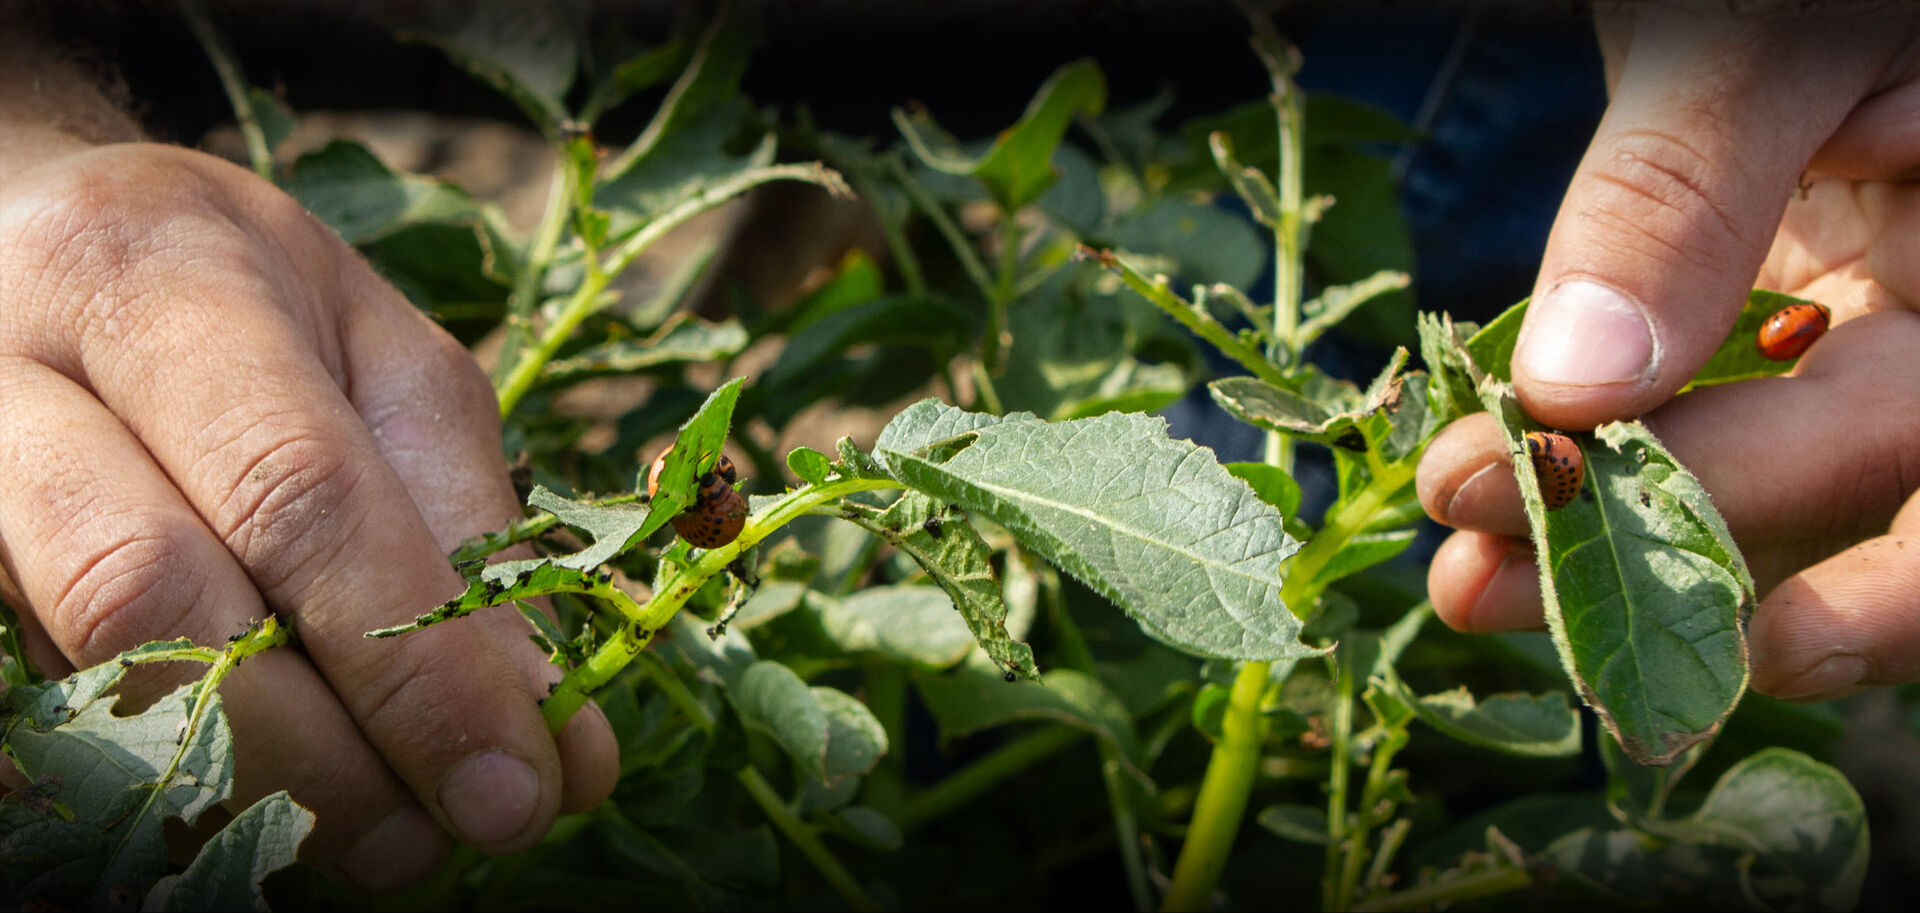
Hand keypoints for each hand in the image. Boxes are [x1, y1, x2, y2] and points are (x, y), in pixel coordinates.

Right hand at [0, 142, 616, 888]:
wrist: (19, 243)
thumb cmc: (238, 299)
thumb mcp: (380, 356)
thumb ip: (467, 524)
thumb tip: (557, 731)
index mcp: (164, 282)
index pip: (296, 491)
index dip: (414, 662)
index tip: (524, 785)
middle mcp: (17, 373)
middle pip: (155, 596)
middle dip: (323, 753)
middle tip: (443, 840)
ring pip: (82, 667)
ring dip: (252, 787)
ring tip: (381, 838)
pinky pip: (42, 703)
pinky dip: (173, 776)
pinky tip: (271, 806)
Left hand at [1418, 6, 1919, 700]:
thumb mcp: (1752, 36)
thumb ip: (1682, 193)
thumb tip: (1579, 387)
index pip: (1885, 425)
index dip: (1709, 486)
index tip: (1517, 490)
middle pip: (1856, 509)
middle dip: (1659, 568)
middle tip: (1480, 590)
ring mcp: (1878, 337)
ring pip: (1790, 508)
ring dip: (1624, 554)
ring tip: (1469, 580)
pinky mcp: (1795, 336)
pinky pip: (1732, 445)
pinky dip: (1621, 482)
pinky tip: (1505, 512)